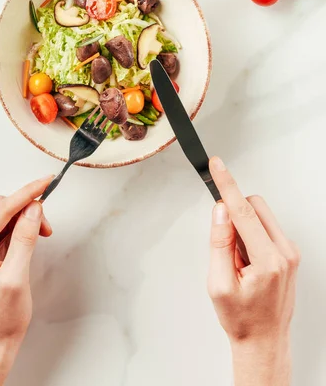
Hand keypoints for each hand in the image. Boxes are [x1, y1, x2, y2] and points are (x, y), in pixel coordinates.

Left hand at [0, 176, 52, 385]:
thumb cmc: (2, 316)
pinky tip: (31, 236)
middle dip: (26, 208)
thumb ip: (25, 239)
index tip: (46, 181)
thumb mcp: (17, 277)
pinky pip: (1, 225)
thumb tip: (34, 208)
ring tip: (41, 234)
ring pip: (1, 213)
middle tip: (46, 226)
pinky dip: (19, 226)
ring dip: (24, 217)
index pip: (0, 209)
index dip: (26, 194)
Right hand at [207, 157, 299, 385]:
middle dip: (233, 214)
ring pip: (260, 215)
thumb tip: (220, 211)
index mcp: (268, 260)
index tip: (217, 166)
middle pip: (254, 206)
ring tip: (237, 261)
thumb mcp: (218, 283)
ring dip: (242, 227)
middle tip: (224, 246)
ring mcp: (290, 252)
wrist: (264, 341)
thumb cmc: (242, 318)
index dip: (227, 185)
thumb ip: (219, 242)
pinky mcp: (289, 253)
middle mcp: (285, 252)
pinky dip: (251, 236)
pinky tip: (246, 262)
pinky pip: (265, 227)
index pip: (243, 211)